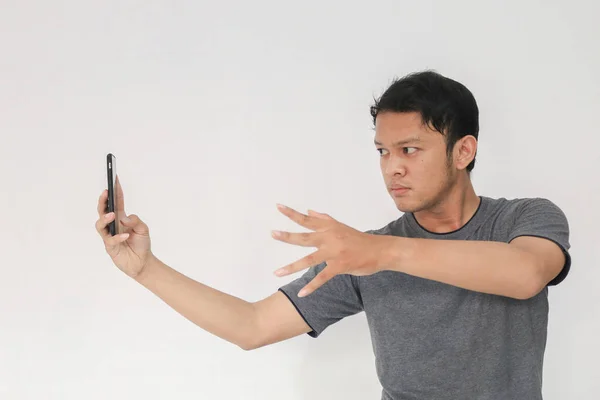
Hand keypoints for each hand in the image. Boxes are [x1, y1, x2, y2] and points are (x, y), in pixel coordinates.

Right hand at [95, 175, 154, 277]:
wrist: (142, 262)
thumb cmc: (142, 244)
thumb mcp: (144, 229)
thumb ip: (136, 221)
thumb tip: (124, 217)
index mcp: (121, 218)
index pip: (116, 202)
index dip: (115, 190)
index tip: (114, 178)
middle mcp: (113, 225)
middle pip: (103, 210)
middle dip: (103, 200)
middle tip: (105, 192)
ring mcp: (109, 236)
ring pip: (100, 224)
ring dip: (105, 218)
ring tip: (112, 215)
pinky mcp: (110, 247)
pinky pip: (110, 240)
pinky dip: (118, 237)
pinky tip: (125, 236)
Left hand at [271, 204, 387, 296]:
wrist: (381, 250)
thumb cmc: (360, 240)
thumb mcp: (341, 226)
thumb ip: (324, 219)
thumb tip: (309, 211)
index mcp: (329, 228)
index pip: (307, 219)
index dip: (292, 213)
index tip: (278, 206)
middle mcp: (330, 237)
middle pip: (304, 237)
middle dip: (287, 236)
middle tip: (273, 234)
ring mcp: (334, 252)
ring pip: (309, 259)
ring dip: (292, 267)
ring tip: (277, 272)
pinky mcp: (340, 266)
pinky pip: (322, 277)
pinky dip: (312, 286)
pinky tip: (302, 293)